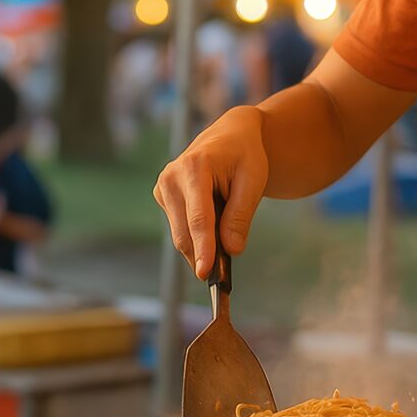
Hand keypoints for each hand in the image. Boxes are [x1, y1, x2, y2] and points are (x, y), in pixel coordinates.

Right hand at [154, 105, 268, 279]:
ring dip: (201, 248)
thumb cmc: (245, 155)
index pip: (199, 217)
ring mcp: (163, 187)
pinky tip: (213, 232)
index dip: (203, 248)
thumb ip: (240, 215)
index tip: (205, 273)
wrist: (231, 135)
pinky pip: (180, 229)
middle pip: (185, 232)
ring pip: (180, 235)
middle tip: (222, 281)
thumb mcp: (253, 181)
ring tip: (224, 249)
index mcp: (194, 167)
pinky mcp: (163, 196)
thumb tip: (231, 250)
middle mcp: (171, 177)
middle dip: (203, 256)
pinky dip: (196, 238)